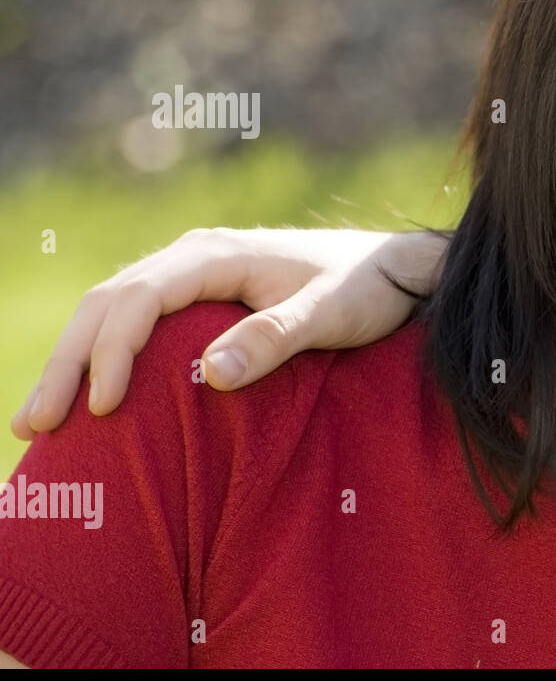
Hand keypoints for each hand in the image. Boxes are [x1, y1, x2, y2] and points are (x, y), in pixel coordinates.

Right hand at [10, 227, 447, 439]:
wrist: (395, 269)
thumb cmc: (366, 290)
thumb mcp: (330, 315)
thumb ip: (276, 338)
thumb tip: (210, 373)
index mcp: (217, 255)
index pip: (139, 298)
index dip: (112, 351)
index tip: (102, 408)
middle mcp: (195, 256)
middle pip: (108, 303)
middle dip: (68, 362)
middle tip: (33, 425)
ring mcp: (194, 273)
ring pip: (112, 310)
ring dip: (73, 360)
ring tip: (37, 420)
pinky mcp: (201, 295)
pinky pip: (136, 320)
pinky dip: (102, 354)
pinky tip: (88, 395)